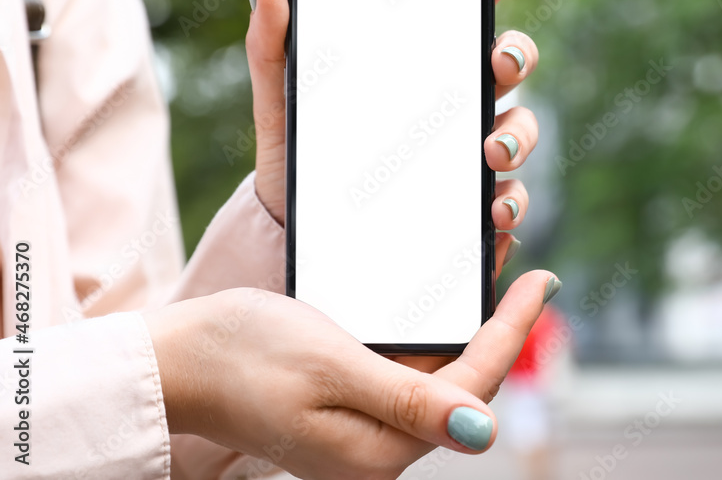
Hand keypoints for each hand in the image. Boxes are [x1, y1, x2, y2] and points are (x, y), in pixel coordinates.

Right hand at [144, 269, 558, 479]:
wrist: (175, 362)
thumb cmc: (244, 356)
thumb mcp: (332, 368)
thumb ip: (410, 399)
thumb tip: (486, 430)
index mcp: (378, 449)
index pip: (472, 387)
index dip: (513, 332)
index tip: (544, 280)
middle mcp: (376, 449)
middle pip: (462, 386)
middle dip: (500, 331)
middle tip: (529, 276)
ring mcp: (361, 430)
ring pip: (438, 378)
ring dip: (468, 330)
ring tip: (497, 277)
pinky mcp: (346, 408)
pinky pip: (406, 374)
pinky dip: (430, 338)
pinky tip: (443, 306)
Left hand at [246, 0, 538, 264]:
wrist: (293, 222)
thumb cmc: (298, 144)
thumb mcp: (282, 92)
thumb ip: (272, 39)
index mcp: (421, 61)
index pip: (467, 11)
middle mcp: (455, 100)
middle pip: (509, 65)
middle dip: (517, 55)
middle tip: (498, 64)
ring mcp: (467, 151)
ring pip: (519, 131)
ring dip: (519, 135)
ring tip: (491, 152)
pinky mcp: (467, 204)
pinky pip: (505, 199)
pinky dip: (511, 203)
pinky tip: (495, 211)